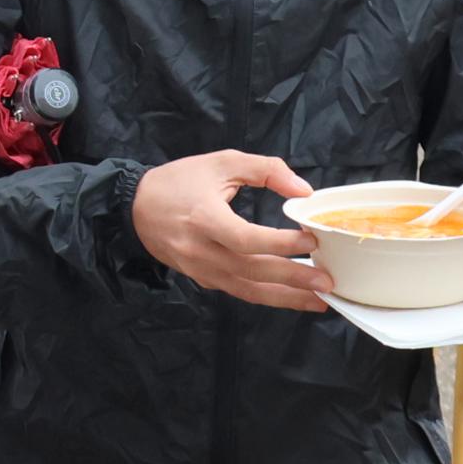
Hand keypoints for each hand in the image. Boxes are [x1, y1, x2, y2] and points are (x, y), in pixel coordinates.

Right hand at [131, 151, 330, 310]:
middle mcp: (201, 250)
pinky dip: (267, 296)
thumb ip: (265, 170)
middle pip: (252, 271)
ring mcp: (200, 269)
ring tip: (319, 301)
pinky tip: (292, 297)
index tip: (311, 240)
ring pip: (247, 290)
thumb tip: (303, 191)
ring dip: (285, 298)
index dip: (280, 244)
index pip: (245, 239)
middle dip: (293, 279)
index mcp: (204, 218)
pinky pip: (239, 291)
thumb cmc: (179, 182)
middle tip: (327, 281)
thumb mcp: (221, 162)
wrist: (135, 209)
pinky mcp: (202, 279)